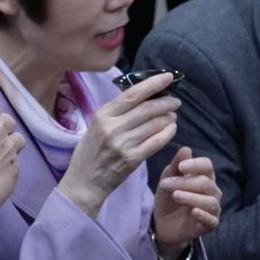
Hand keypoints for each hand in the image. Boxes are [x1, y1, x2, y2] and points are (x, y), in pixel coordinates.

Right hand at [59, 73, 180, 217]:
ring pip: (154, 124)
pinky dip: (167, 133)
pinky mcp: (132, 159)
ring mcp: (123, 144)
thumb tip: (142, 97)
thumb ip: (116, 112)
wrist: (84, 182)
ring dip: (168, 117)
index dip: (153, 84)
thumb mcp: (96, 126)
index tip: (168, 77)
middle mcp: (113, 127)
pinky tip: (171, 129)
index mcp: (102, 115)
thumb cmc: (90, 152)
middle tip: (176, 101)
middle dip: (166, 102)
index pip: (133, 94)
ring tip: (172, 115)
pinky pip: (156, 142)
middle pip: (147, 108)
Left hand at [152, 146, 220, 259]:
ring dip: (192, 197)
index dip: (195, 165)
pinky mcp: (210, 225)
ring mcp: (213, 208)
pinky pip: (212, 220)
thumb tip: (186, 149)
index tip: (181, 167)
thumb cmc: (168, 198)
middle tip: (165, 184)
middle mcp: (212, 191)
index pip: (207, 166)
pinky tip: (192, 211)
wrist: (162, 223)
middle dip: (184, 183)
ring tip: (175, 196)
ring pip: (210, 201)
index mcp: (204, 177)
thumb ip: (176, 166)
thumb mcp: (168, 179)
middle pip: (205, 183)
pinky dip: (203, 215)